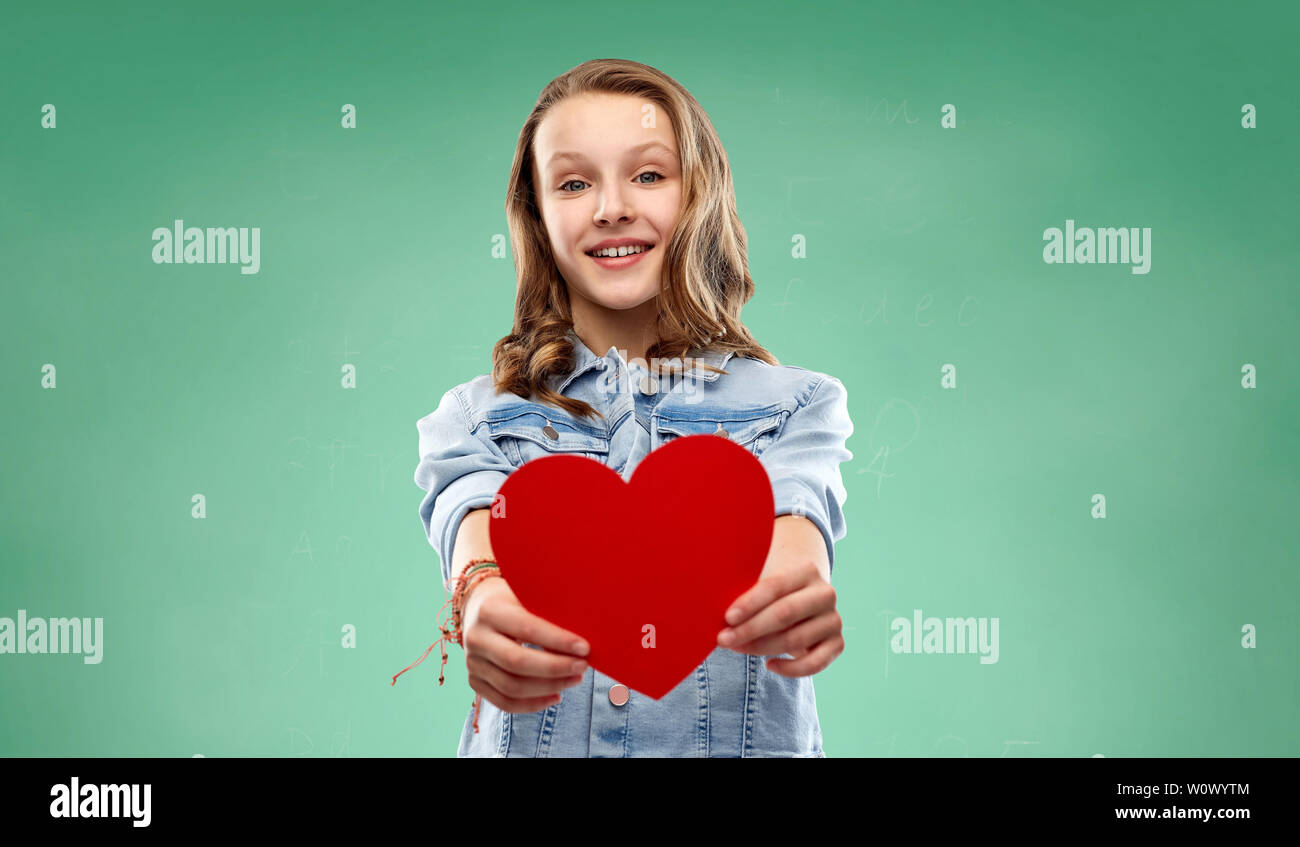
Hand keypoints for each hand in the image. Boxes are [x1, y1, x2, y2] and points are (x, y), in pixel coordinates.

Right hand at [461, 576, 589, 712]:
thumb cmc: (512, 599)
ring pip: (512, 687)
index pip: (527, 629)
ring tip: (574, 679)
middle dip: (555, 668)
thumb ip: (547, 614)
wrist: (477, 607)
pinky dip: (533, 704)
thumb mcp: (526, 596)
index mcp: (489, 611)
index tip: (584, 648)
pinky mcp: (474, 681)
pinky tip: (555, 696)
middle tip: (583, 667)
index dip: (558, 641)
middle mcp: (476, 638)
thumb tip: (581, 641)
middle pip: (517, 662)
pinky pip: (504, 702)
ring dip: (549, 687)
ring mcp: (472, 663)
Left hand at [716, 557, 842, 676]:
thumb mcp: (763, 580)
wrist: (804, 595)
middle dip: (750, 629)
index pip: (775, 586)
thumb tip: (717, 613)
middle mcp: (825, 593)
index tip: (727, 618)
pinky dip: (790, 669)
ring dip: (762, 648)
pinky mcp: (837, 643)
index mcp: (807, 569)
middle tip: (724, 639)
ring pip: (795, 639)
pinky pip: (815, 663)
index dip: (750, 603)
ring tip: (738, 648)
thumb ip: (746, 590)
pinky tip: (769, 664)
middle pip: (785, 613)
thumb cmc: (773, 590)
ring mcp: (833, 619)